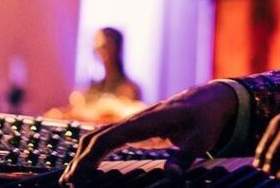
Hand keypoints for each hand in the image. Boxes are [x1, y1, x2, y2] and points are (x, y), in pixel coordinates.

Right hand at [60, 81, 236, 185]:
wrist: (211, 100)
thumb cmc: (206, 120)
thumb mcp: (201, 140)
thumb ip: (185, 158)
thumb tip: (170, 176)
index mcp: (147, 120)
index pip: (109, 137)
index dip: (90, 156)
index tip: (78, 175)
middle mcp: (136, 119)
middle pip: (97, 135)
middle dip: (80, 158)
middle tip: (68, 183)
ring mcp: (135, 122)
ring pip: (100, 135)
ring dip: (83, 154)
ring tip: (72, 178)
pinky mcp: (137, 128)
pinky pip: (109, 137)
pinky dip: (94, 150)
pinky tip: (88, 166)